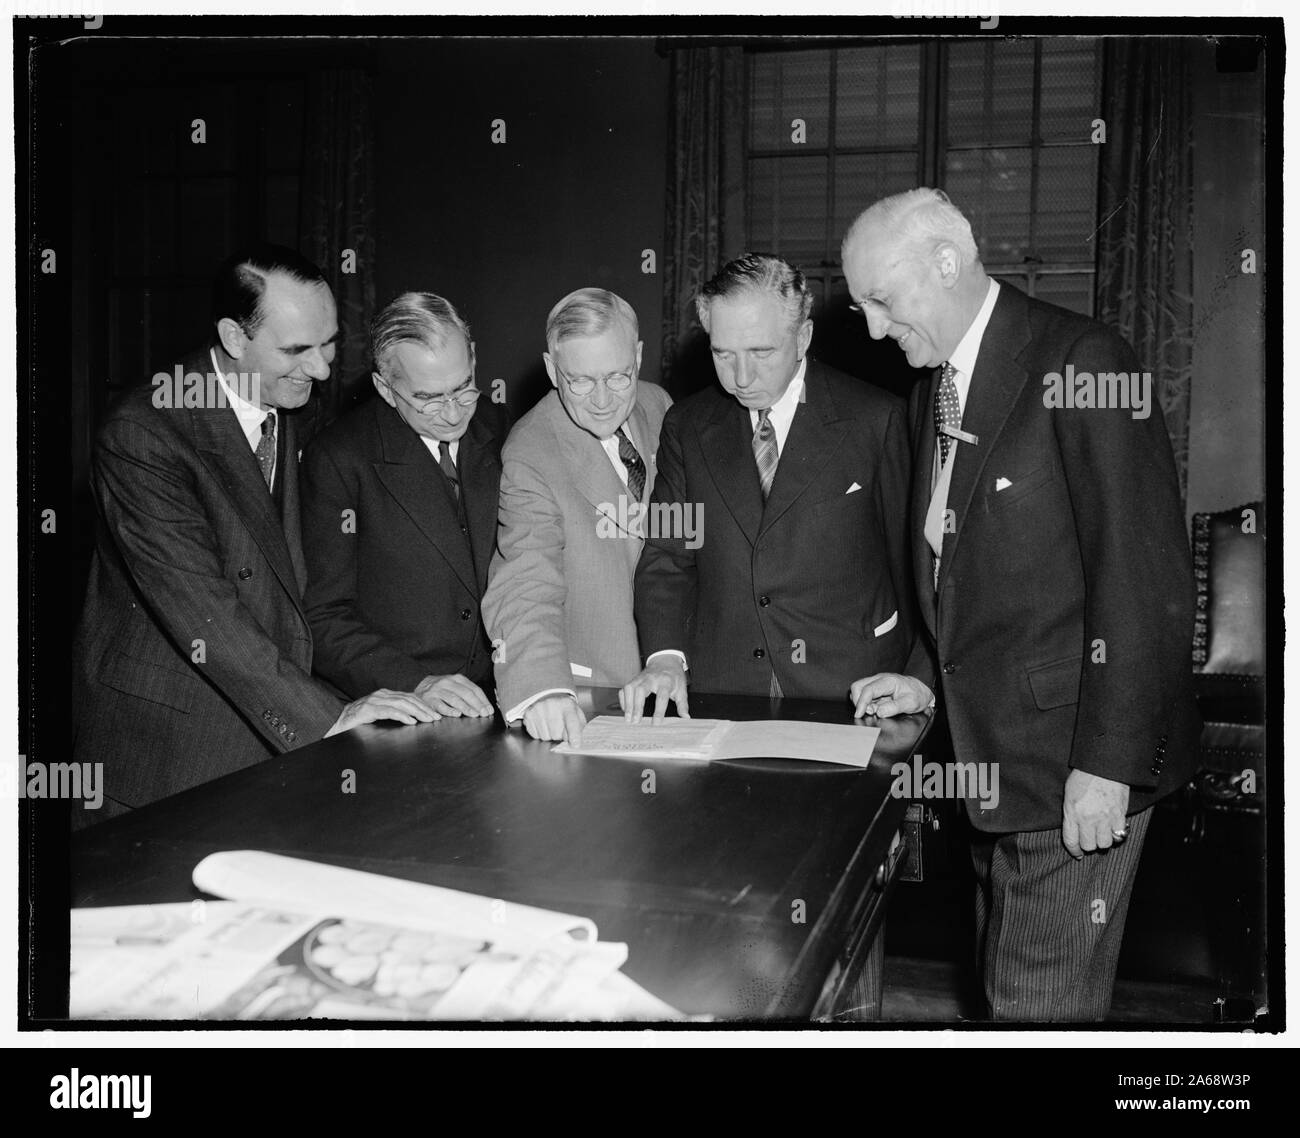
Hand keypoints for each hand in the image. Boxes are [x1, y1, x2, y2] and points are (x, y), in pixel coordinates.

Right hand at [325, 688, 439, 736]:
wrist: (337, 723)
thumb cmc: (359, 722)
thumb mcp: (380, 715)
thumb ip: (394, 714)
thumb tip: (413, 719)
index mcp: (385, 695)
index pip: (409, 697)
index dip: (423, 705)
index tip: (435, 713)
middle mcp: (381, 695)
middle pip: (408, 699)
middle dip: (424, 709)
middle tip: (436, 718)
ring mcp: (374, 701)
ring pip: (401, 704)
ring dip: (417, 712)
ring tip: (428, 719)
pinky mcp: (368, 709)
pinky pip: (388, 711)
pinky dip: (401, 715)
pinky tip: (411, 721)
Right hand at [415, 674, 493, 717]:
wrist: (420, 686)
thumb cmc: (442, 689)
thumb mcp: (455, 685)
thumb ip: (467, 693)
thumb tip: (484, 706)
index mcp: (457, 678)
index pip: (474, 689)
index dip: (483, 700)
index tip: (489, 709)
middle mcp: (448, 682)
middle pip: (466, 693)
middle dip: (477, 704)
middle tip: (484, 714)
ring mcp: (438, 690)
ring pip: (454, 699)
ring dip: (466, 707)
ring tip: (474, 714)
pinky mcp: (429, 699)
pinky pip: (440, 705)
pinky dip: (449, 710)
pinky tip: (457, 714)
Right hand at [522, 694, 586, 745]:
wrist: (549, 696)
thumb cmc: (565, 710)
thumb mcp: (577, 715)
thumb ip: (579, 729)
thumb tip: (576, 744)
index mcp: (568, 705)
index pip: (572, 722)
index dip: (574, 735)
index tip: (575, 745)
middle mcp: (552, 705)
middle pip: (557, 735)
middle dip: (560, 736)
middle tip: (560, 727)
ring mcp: (538, 709)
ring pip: (545, 737)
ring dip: (549, 735)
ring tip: (551, 724)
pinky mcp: (529, 714)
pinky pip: (535, 735)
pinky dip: (540, 733)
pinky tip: (543, 724)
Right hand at [619, 656, 689, 723]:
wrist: (666, 660)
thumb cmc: (674, 677)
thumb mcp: (682, 689)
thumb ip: (683, 704)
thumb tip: (685, 718)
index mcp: (666, 681)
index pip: (661, 697)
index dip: (659, 711)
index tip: (655, 724)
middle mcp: (651, 678)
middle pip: (641, 690)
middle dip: (637, 706)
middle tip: (635, 721)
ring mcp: (641, 678)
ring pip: (630, 688)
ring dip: (628, 704)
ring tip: (628, 719)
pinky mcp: (634, 679)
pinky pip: (625, 688)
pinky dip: (623, 700)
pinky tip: (626, 710)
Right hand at [850, 673, 933, 717]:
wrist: (921, 691)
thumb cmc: (917, 695)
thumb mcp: (910, 703)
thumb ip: (894, 708)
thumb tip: (879, 712)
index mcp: (888, 681)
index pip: (868, 689)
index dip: (861, 702)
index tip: (859, 714)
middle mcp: (879, 679)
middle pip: (857, 686)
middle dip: (858, 701)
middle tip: (867, 712)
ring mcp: (876, 683)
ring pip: (859, 690)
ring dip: (861, 702)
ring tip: (873, 710)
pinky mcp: (876, 688)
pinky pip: (864, 694)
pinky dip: (865, 703)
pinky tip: (875, 708)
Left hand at [1061, 769, 1131, 858]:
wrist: (1103, 765)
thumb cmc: (1084, 776)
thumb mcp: (1069, 794)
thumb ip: (1070, 813)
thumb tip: (1075, 829)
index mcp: (1072, 812)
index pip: (1071, 840)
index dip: (1074, 850)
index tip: (1077, 854)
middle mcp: (1087, 818)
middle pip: (1089, 845)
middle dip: (1089, 844)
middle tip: (1091, 838)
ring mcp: (1105, 818)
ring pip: (1105, 843)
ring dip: (1104, 840)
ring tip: (1102, 832)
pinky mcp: (1120, 815)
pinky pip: (1120, 835)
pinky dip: (1117, 835)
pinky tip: (1114, 828)